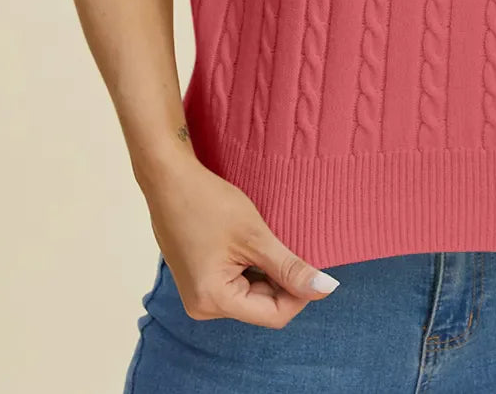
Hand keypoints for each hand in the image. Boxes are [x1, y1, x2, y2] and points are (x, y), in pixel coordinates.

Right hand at [141, 154, 340, 327]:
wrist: (169, 179)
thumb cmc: (209, 203)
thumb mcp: (255, 236)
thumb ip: (290, 268)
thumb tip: (326, 289)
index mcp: (214, 301)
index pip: (274, 315)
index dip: (299, 293)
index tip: (313, 264)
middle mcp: (203, 307)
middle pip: (261, 307)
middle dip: (281, 281)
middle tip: (285, 243)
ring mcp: (198, 295)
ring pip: (250, 295)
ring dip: (266, 272)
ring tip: (263, 240)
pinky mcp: (198, 281)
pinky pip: (235, 284)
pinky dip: (250, 267)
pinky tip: (249, 244)